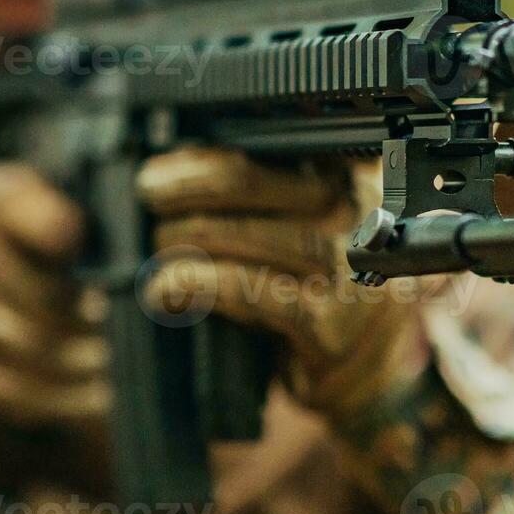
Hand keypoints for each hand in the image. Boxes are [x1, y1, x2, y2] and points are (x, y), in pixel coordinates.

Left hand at [136, 148, 427, 425]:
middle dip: (183, 189)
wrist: (363, 370)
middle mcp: (352, 210)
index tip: (159, 172)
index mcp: (341, 171)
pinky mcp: (329, 324)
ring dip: (186, 239)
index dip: (201, 156)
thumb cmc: (313, 286)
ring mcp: (347, 268)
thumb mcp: (293, 225)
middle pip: (249, 179)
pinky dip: (199, 286)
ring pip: (250, 234)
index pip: (264, 143)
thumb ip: (251, 192)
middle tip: (149, 201)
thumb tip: (171, 169)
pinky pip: (252, 292)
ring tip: (159, 249)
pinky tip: (169, 291)